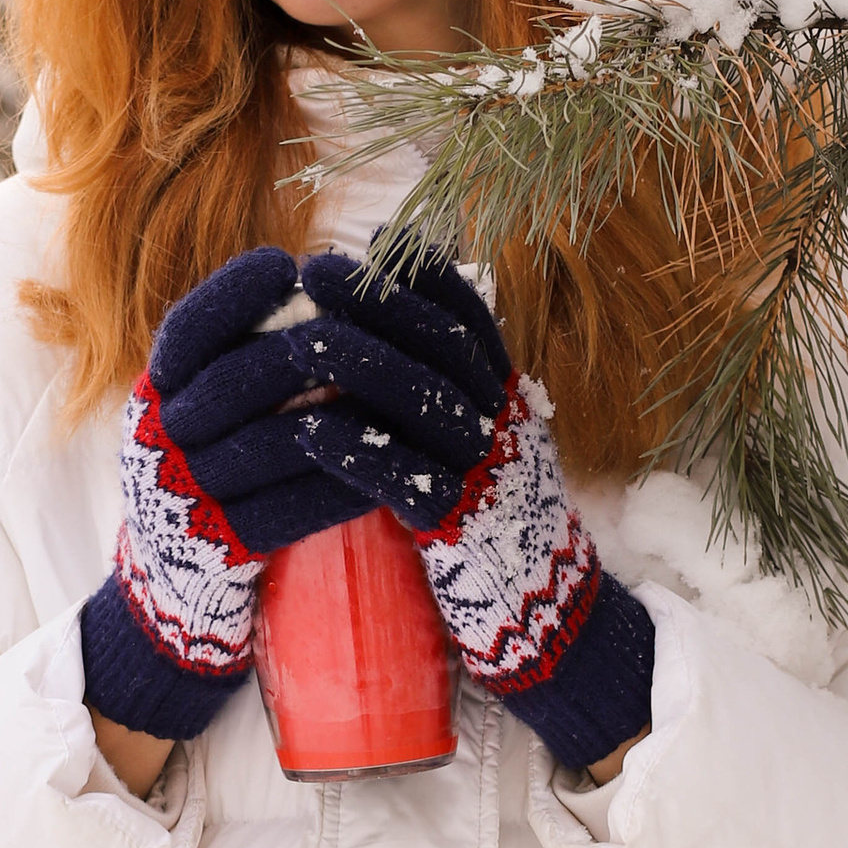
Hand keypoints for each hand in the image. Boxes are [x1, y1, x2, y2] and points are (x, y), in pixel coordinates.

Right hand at [79, 248, 368, 743]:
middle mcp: (160, 440)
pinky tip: (388, 467)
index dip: (232, 295)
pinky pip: (294, 508)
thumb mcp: (205, 404)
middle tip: (363, 331)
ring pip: (275, 443)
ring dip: (343, 416)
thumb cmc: (214, 463)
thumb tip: (314, 278)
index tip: (283, 264)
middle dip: (307, 349)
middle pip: (237, 382)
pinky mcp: (224, 547)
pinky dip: (344, 482)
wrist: (179, 575)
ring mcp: (188, 496)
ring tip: (398, 395)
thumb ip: (240, 351)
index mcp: (155, 393)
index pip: (186, 332)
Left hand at [286, 249, 656, 777]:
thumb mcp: (483, 442)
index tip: (378, 238)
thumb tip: (398, 321)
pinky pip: (404, 480)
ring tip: (303, 337)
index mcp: (508, 396)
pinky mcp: (462, 527)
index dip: (426, 276)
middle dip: (379, 302)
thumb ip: (449, 388)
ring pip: (422, 404)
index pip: (470, 319)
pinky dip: (357, 451)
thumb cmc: (493, 517)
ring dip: (359, 366)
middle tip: (320, 270)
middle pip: (441, 347)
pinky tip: (311, 429)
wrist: (544, 609)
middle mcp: (504, 424)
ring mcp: (487, 474)